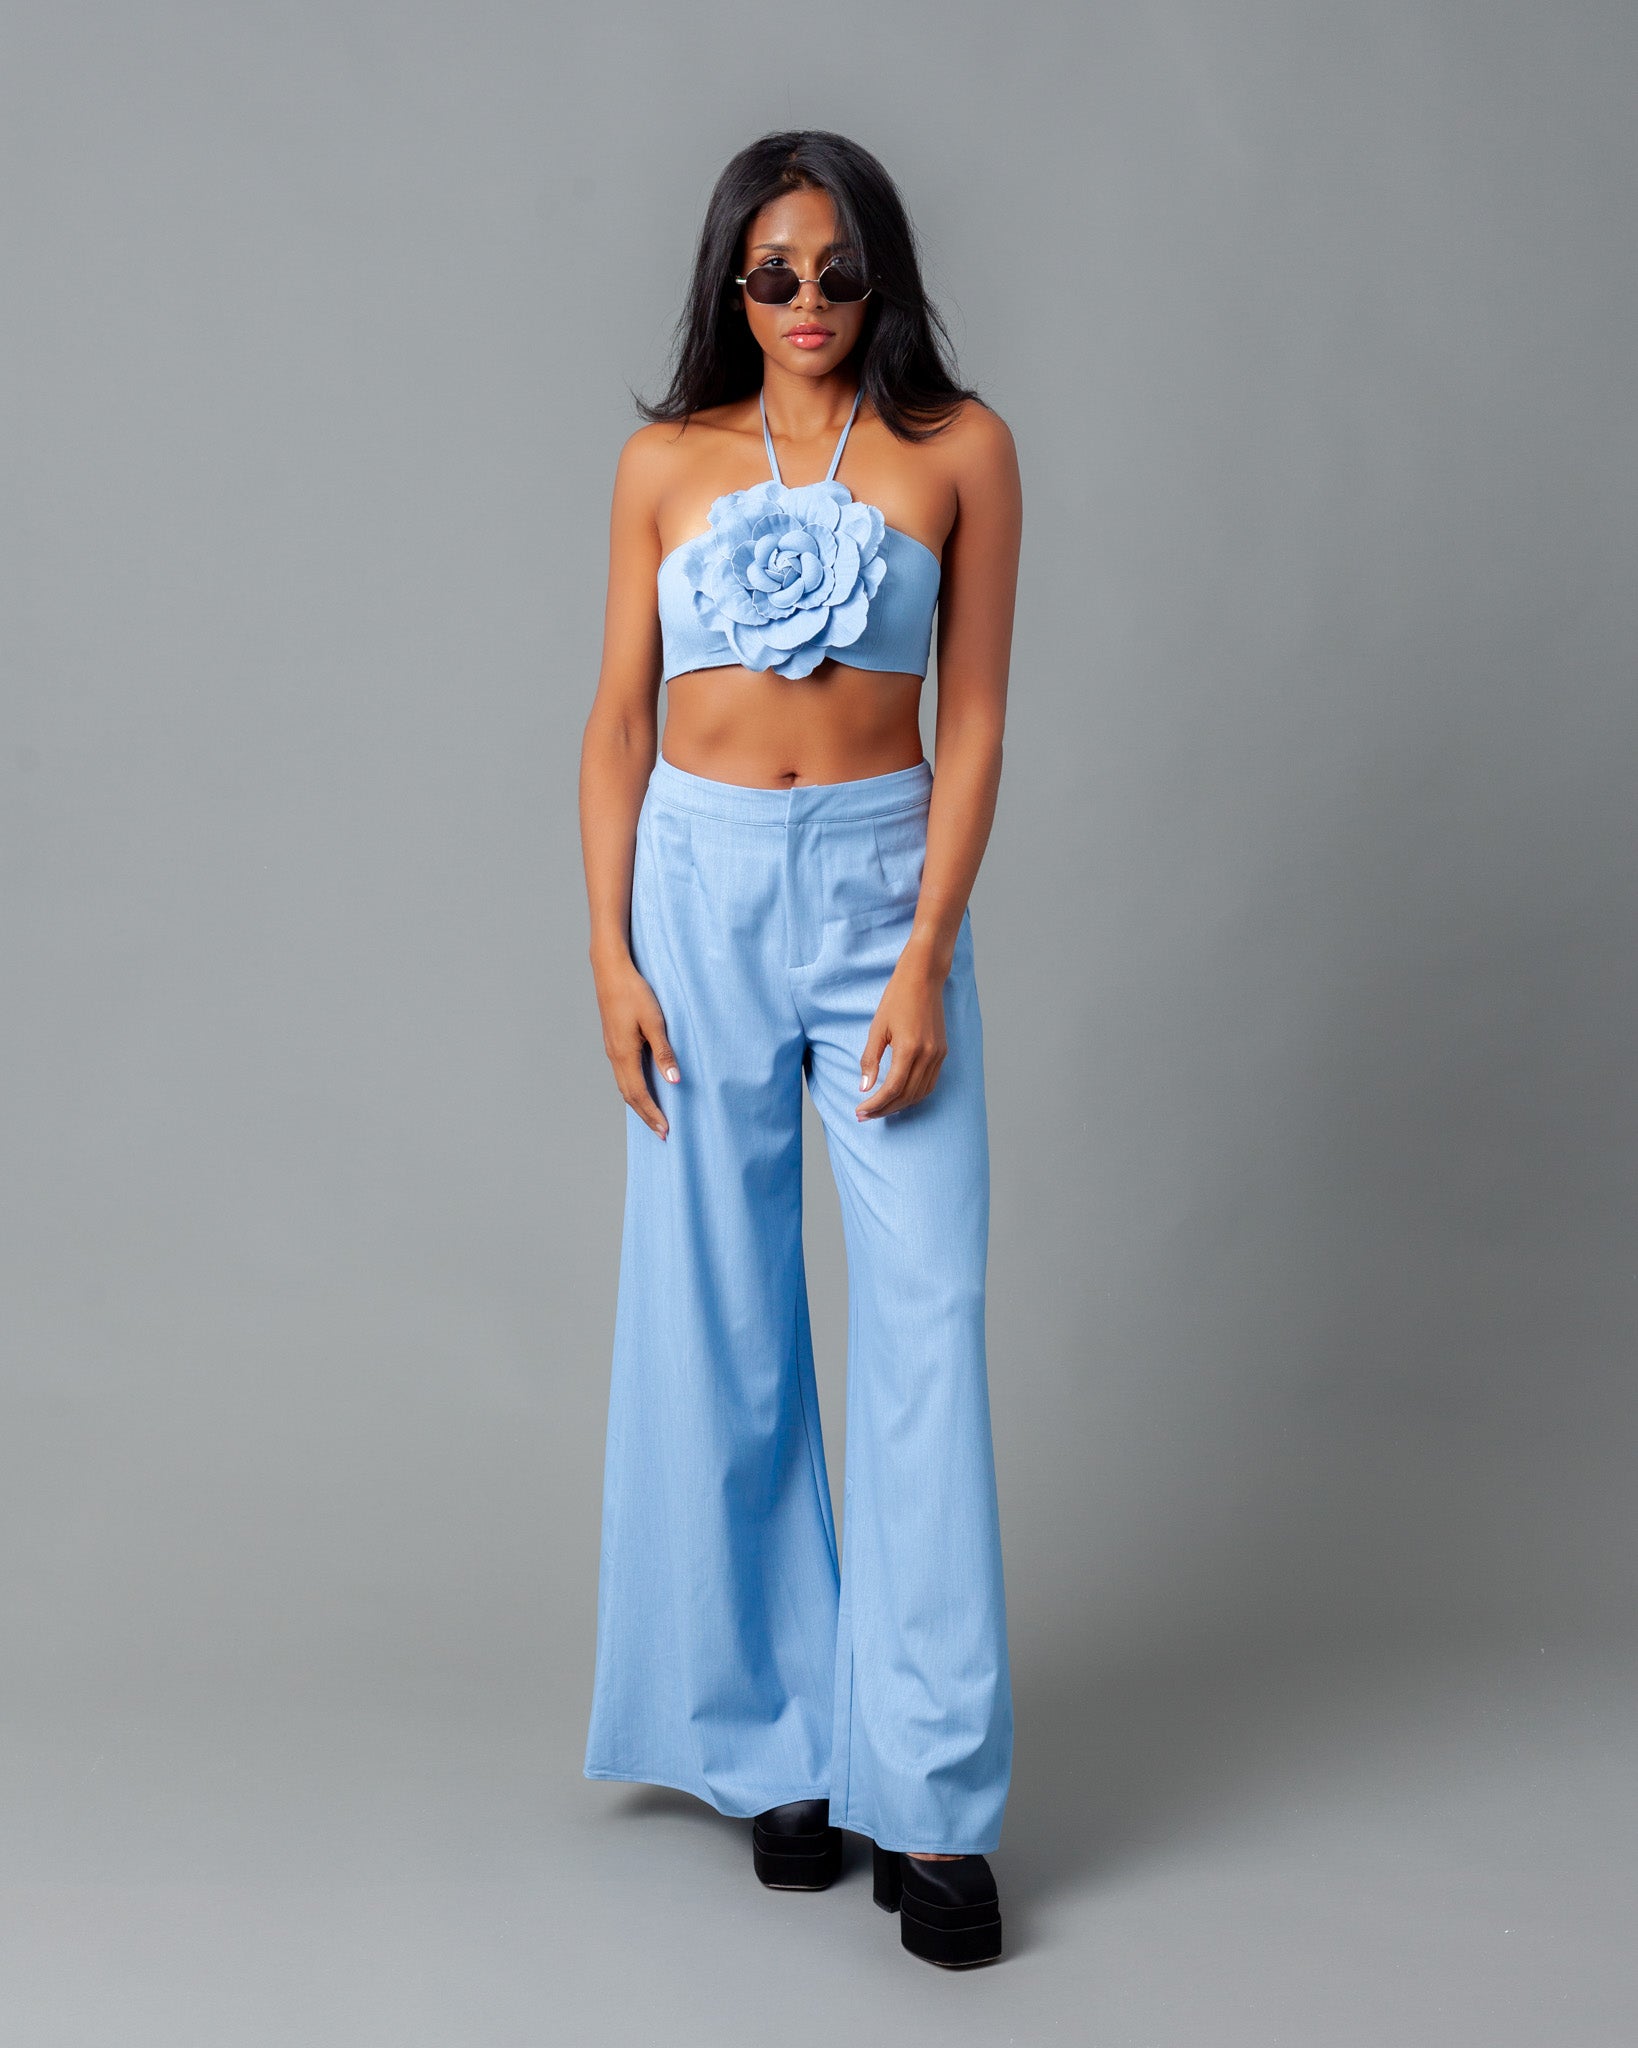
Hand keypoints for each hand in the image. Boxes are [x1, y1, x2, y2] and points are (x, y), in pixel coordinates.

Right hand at [592, 949, 680, 1139]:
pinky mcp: (613, 1042)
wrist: (610, 971)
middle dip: (646, 1115)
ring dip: (639, 1104)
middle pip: (629, 1096)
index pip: (639, 1094)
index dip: (652, 1114)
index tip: (665, 1131)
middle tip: (661, 1133)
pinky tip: (642, 1089)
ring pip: (624, 1086)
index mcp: (625, 1054)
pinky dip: (633, 1089)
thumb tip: (674, 1081)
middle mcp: (615, 1056)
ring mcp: (612, 1049)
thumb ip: (664, 1052)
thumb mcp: (655, 1022)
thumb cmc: (634, 993)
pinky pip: (623, 1074)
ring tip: (653, 1117)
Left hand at [857, 951, 947, 1118]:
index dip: (875, 1104)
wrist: (924, 977)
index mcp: (909, 1049)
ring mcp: (938, 1055)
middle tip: (864, 1115)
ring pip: (920, 1094)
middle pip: (906, 1096)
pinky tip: (899, 1097)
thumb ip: (870, 1059)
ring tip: (879, 1109)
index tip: (860, 1111)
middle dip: (884, 1109)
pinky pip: (930, 1083)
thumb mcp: (877, 1028)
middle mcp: (927, 1055)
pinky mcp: (942, 1053)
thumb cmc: (897, 998)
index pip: (892, 1089)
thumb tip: (864, 1087)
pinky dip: (914, 1095)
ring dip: (899, 1106)